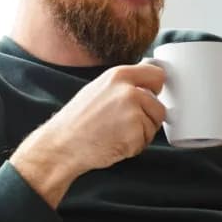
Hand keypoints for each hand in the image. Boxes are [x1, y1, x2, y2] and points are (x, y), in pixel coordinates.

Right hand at [10, 61, 167, 207]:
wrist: (62, 145)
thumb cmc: (77, 121)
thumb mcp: (98, 89)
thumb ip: (123, 84)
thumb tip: (145, 81)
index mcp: (118, 75)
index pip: (157, 74)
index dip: (155, 89)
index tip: (150, 96)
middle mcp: (128, 91)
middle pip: (159, 106)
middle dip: (148, 118)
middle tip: (124, 124)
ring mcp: (133, 112)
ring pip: (154, 125)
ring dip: (141, 134)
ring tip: (116, 134)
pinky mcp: (135, 134)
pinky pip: (145, 141)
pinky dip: (134, 147)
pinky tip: (115, 143)